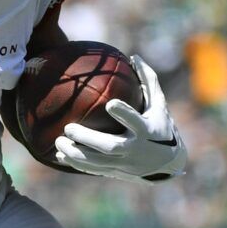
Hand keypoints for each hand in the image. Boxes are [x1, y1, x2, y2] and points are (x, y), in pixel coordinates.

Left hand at [52, 58, 188, 180]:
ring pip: (98, 161)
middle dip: (88, 139)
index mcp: (147, 130)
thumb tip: (134, 57)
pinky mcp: (116, 171)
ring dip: (76, 153)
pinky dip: (76, 163)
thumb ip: (148, 81)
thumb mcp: (160, 105)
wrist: (168, 164)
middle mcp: (135, 148)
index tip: (111, 104)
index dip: (125, 114)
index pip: (136, 121)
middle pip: (110, 146)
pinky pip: (93, 169)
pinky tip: (59, 154)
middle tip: (68, 128)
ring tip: (58, 141)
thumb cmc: (161, 126)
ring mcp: (125, 162)